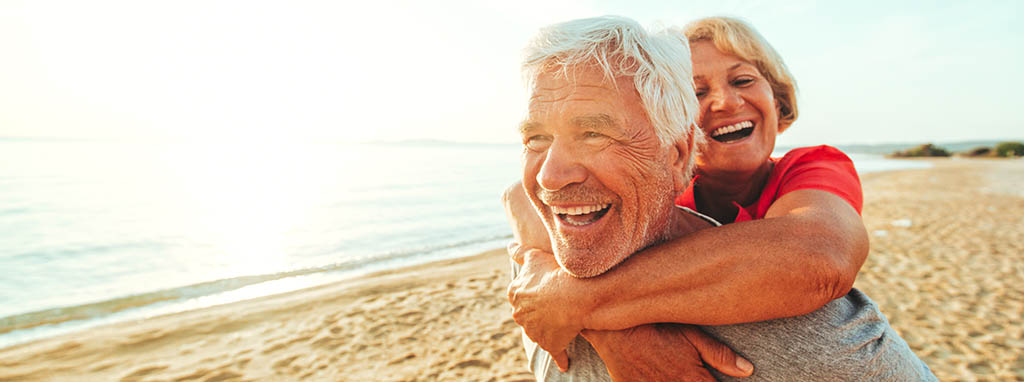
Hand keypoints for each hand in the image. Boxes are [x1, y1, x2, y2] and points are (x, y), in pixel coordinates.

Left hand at [507, 248, 590, 370]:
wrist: (573, 295)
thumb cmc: (554, 273)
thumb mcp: (534, 256)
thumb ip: (519, 252)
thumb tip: (508, 246)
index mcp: (514, 294)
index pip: (521, 294)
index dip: (536, 290)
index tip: (547, 288)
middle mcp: (519, 315)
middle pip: (529, 314)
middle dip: (540, 311)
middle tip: (557, 303)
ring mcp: (533, 331)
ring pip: (541, 331)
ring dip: (550, 329)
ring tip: (565, 320)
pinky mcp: (549, 344)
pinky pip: (556, 352)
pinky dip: (561, 358)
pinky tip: (565, 363)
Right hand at [582, 324, 753, 381]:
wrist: (615, 328)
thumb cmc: (656, 326)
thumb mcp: (691, 334)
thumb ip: (719, 355)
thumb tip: (747, 370)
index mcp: (693, 380)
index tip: (713, 379)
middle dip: (698, 381)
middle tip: (690, 372)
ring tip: (676, 372)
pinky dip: (656, 381)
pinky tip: (657, 374)